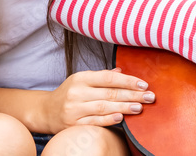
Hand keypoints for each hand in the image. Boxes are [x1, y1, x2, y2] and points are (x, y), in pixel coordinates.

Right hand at [40, 68, 154, 132]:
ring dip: (124, 107)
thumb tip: (123, 71)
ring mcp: (74, 109)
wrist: (46, 111)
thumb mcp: (83, 80)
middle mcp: (77, 92)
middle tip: (150, 97)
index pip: (109, 78)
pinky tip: (121, 118)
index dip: (128, 80)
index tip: (144, 84)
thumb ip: (103, 77)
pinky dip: (108, 120)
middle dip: (132, 95)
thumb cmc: (70, 93)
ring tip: (140, 107)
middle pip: (110, 93)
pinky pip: (94, 122)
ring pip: (104, 107)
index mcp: (81, 78)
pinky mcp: (72, 125)